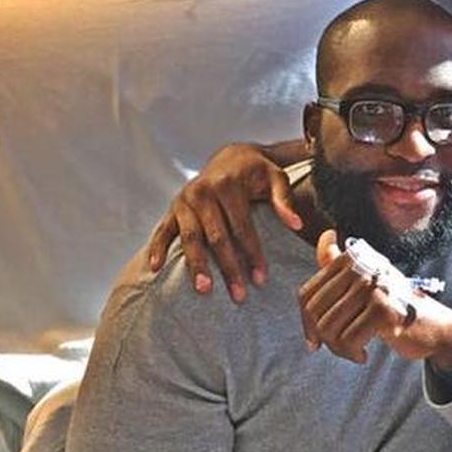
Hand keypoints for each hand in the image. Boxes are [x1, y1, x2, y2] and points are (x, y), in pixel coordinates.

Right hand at [147, 144, 302, 300]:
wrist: (230, 156)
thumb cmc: (256, 172)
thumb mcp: (275, 177)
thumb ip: (284, 200)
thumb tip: (295, 224)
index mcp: (227, 184)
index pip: (242, 226)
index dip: (252, 253)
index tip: (261, 278)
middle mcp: (202, 191)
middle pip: (216, 236)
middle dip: (228, 267)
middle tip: (238, 295)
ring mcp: (184, 200)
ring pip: (190, 238)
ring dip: (196, 265)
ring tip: (204, 290)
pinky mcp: (172, 207)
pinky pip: (162, 230)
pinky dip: (157, 249)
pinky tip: (156, 269)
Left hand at [299, 230, 451, 368]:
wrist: (434, 325)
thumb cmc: (396, 305)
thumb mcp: (366, 281)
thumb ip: (340, 262)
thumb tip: (325, 235)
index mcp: (352, 260)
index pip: (306, 294)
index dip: (306, 323)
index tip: (315, 340)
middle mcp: (361, 268)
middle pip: (314, 312)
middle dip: (322, 338)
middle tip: (338, 348)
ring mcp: (373, 287)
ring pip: (329, 328)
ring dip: (338, 348)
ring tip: (352, 351)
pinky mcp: (384, 310)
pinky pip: (348, 340)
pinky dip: (352, 353)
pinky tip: (363, 354)